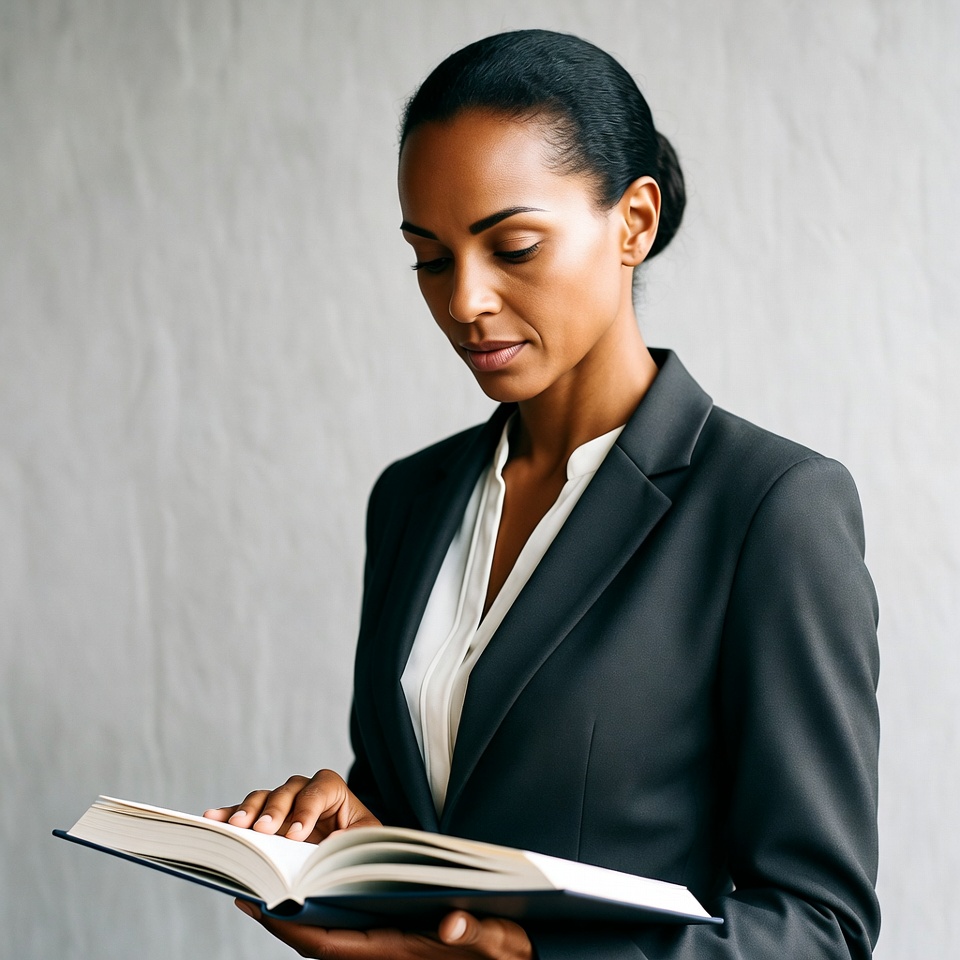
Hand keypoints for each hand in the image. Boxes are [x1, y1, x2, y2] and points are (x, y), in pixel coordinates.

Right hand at [203, 770, 380, 842]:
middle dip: (275, 810)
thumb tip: (330, 842)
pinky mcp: (264, 819)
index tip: (296, 836)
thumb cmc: (355, 846)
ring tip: (236, 827)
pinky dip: (229, 814)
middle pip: (288, 790)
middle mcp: (305, 792)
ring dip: (249, 811)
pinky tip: (213, 818)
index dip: (307, 809)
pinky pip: (244, 813)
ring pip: (264, 798)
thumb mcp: (363, 843)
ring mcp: (282, 805)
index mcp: (333, 792)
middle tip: (263, 831)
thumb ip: (351, 841)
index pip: (320, 789)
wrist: (342, 860)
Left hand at [235, 900, 532, 958]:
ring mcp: (381, 943)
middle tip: (246, 883)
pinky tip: (308, 883)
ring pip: (324, 929)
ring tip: (266, 878)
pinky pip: (341, 923)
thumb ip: (474, 933)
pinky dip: (317, 906)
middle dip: (278, 916)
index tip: (259, 904)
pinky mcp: (388, 934)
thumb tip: (452, 925)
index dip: (291, 928)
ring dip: (294, 909)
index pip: (329, 945)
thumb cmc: (500, 948)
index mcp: (394, 951)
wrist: (506, 958)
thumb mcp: (494, 938)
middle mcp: (379, 949)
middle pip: (315, 937)